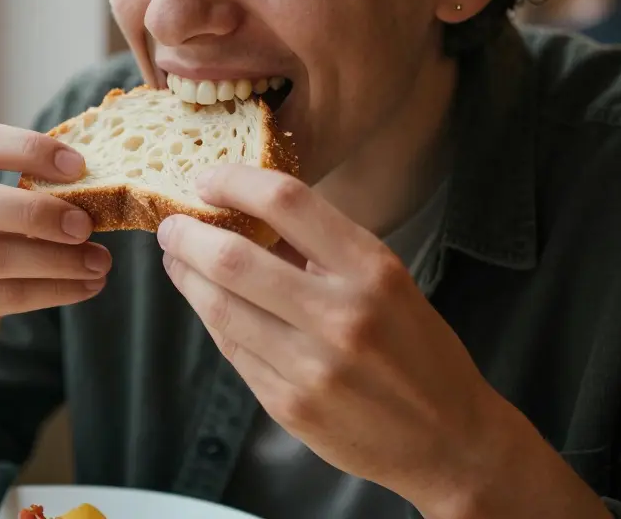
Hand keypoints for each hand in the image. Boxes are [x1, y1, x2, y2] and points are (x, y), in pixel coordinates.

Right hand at [0, 123, 110, 370]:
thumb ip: (25, 196)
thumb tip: (98, 188)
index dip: (29, 148)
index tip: (79, 165)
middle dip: (38, 210)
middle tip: (86, 225)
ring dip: (57, 259)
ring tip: (100, 262)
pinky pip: (4, 297)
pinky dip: (54, 291)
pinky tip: (86, 287)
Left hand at [157, 165, 607, 517]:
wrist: (449, 440)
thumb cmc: (416, 349)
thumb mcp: (387, 282)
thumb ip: (322, 250)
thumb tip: (242, 215)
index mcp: (372, 270)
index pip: (286, 202)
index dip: (233, 181)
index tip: (207, 179)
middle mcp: (341, 315)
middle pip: (233, 257)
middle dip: (187, 234)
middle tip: (171, 224)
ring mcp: (311, 366)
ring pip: (218, 307)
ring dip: (186, 276)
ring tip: (178, 259)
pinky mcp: (288, 405)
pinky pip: (231, 349)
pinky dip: (212, 318)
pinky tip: (208, 303)